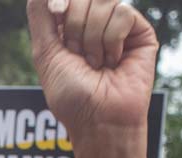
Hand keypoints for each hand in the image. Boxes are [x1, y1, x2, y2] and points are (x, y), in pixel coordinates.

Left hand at [26, 0, 158, 157]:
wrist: (100, 121)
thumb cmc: (72, 95)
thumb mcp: (46, 52)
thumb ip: (41, 15)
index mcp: (71, 26)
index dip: (61, 3)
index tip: (56, 14)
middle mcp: (95, 23)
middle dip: (74, 28)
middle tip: (80, 57)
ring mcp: (119, 27)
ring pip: (103, 2)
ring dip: (92, 39)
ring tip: (98, 65)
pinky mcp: (141, 33)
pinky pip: (122, 12)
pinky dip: (112, 40)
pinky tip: (114, 61)